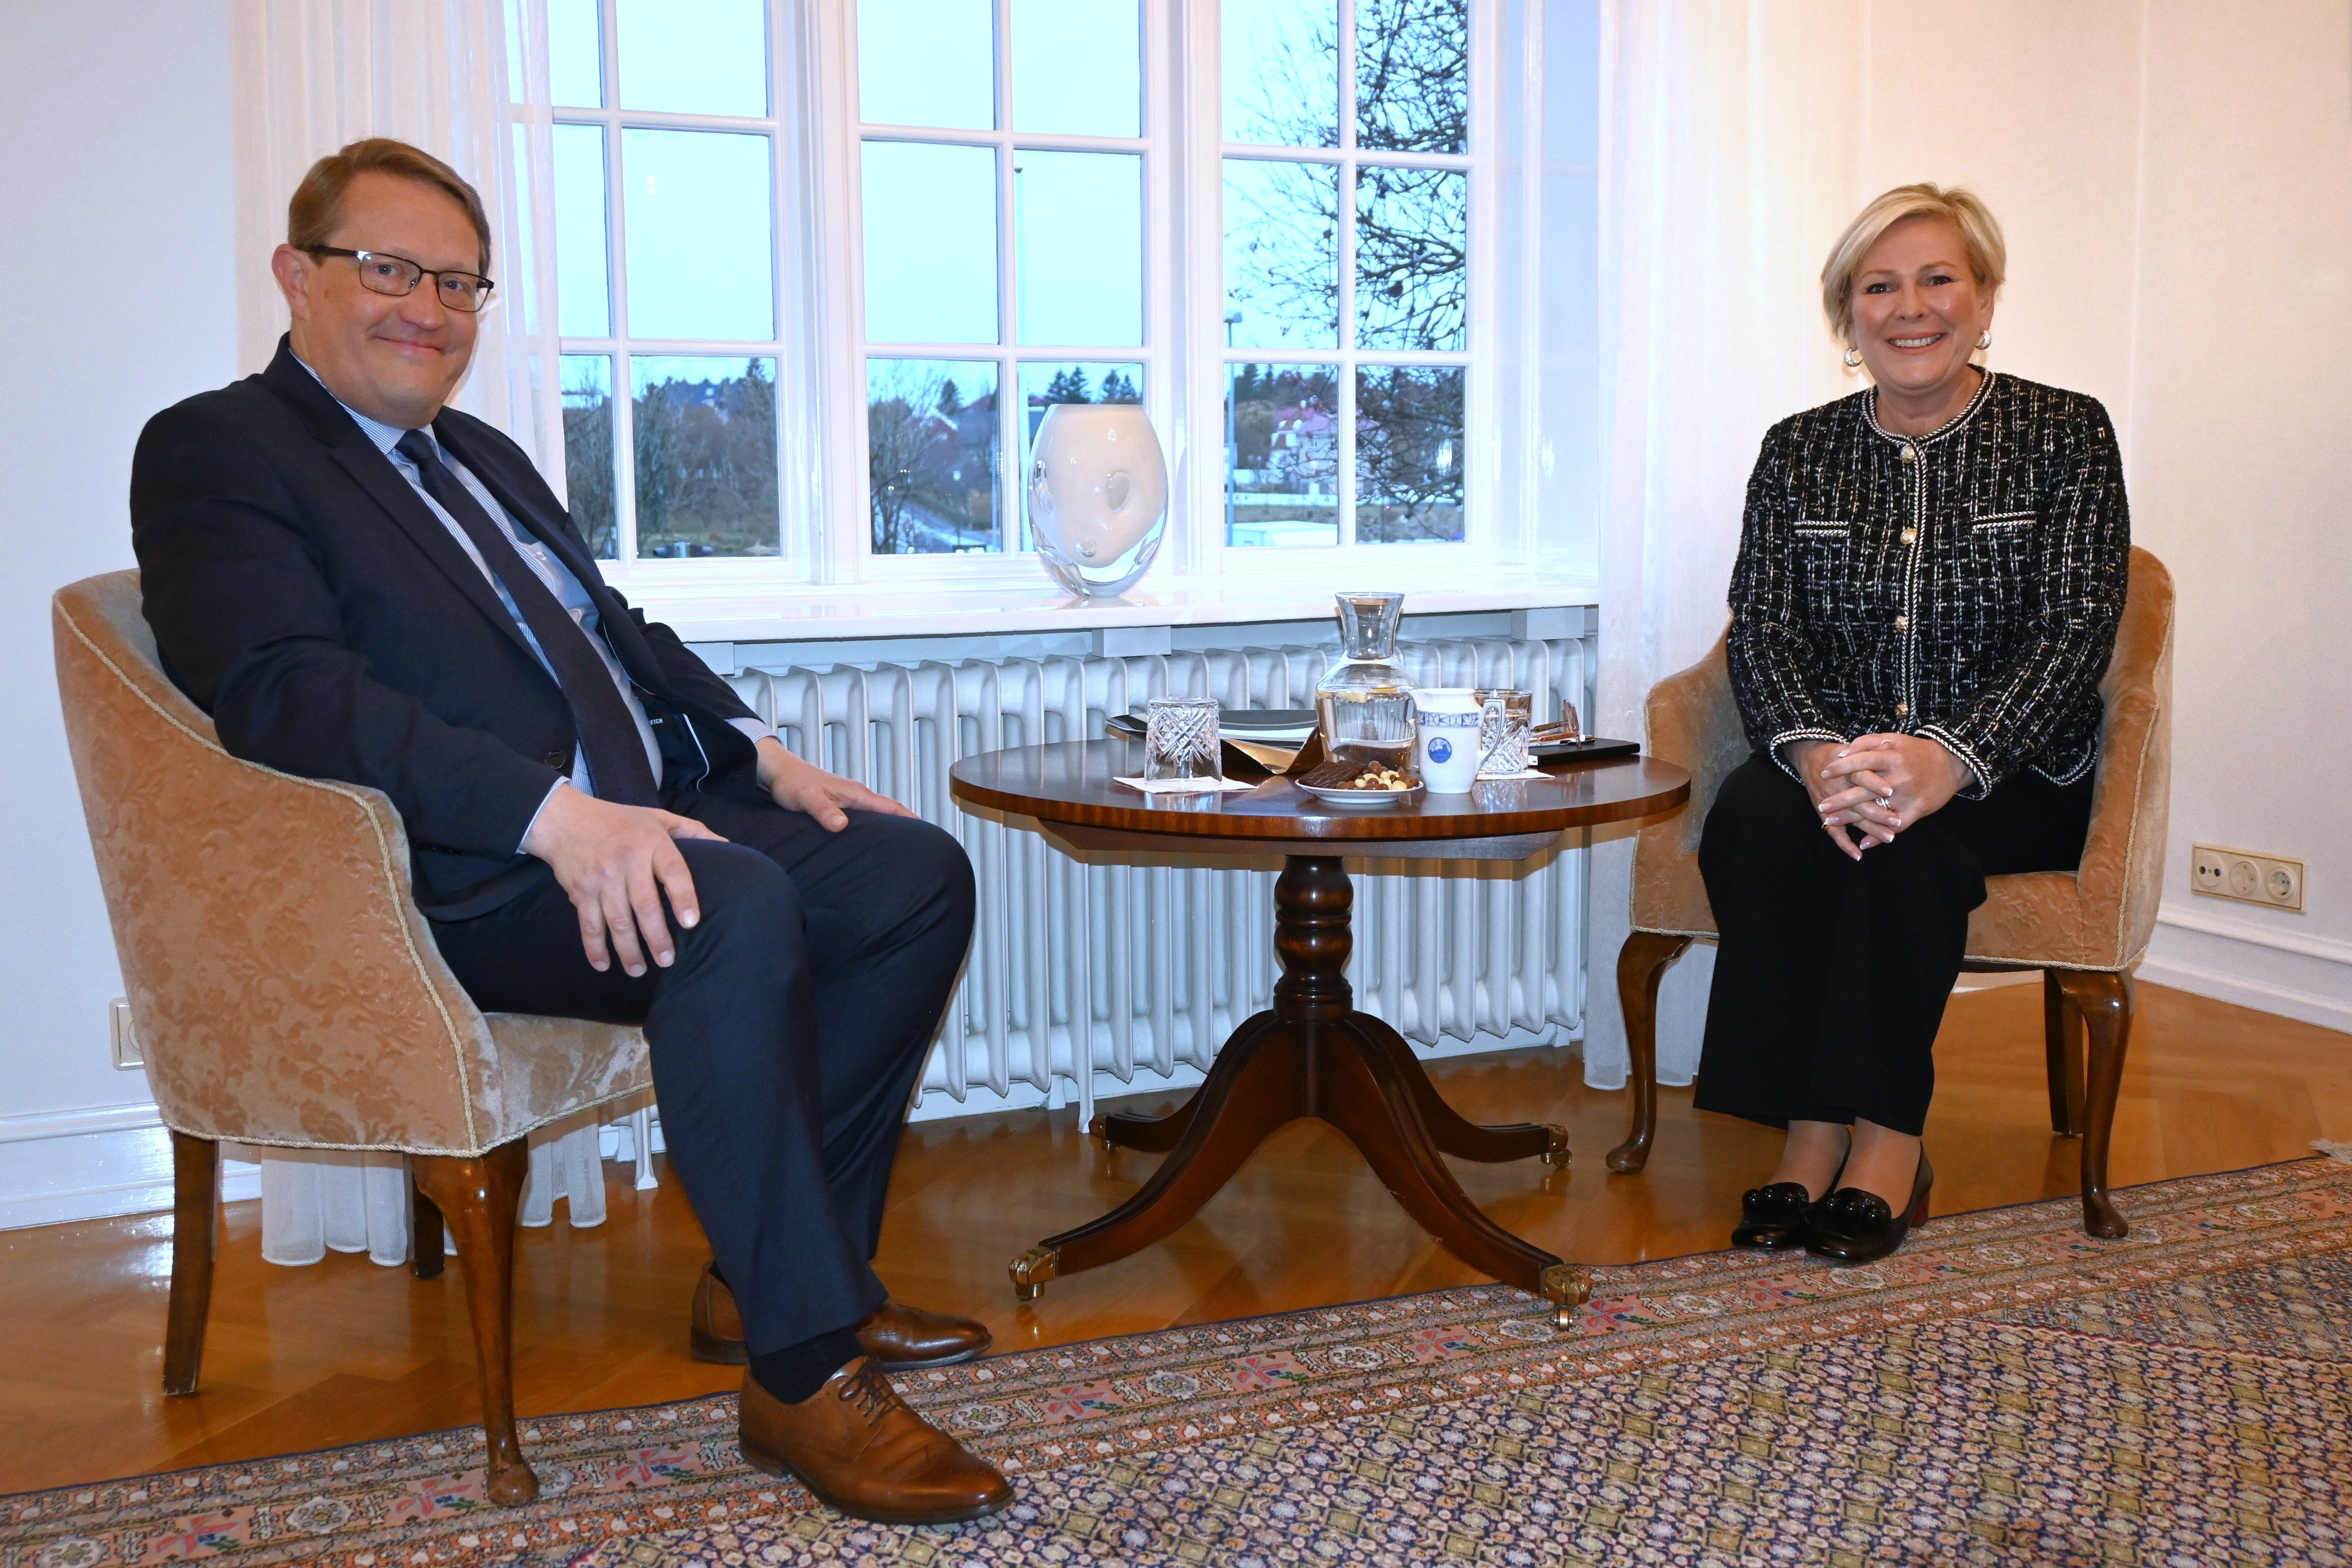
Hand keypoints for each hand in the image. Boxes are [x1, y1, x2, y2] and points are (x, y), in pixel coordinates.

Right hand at [521, 784, 727, 975]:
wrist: (565, 819)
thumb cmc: (620, 821)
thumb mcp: (658, 818)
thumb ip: (693, 832)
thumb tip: (727, 848)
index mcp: (651, 843)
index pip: (673, 872)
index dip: (683, 898)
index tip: (690, 923)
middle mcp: (626, 861)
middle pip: (645, 905)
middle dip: (657, 938)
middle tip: (667, 961)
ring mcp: (601, 878)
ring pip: (617, 921)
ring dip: (629, 950)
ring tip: (640, 970)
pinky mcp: (580, 892)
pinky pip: (589, 925)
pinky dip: (595, 948)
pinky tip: (604, 965)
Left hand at [754, 736, 915, 830]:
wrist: (778, 771)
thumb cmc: (792, 783)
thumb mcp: (807, 799)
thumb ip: (824, 812)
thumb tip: (842, 826)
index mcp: (856, 794)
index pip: (891, 808)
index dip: (910, 820)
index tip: (927, 834)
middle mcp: (857, 796)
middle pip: (889, 812)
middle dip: (906, 826)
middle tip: (921, 846)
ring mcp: (849, 800)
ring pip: (877, 815)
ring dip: (890, 827)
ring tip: (901, 847)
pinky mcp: (840, 805)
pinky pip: (864, 817)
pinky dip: (874, 827)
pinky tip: (871, 840)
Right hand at [1784, 738, 1879, 861]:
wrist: (1810, 756)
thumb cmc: (1837, 753)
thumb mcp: (1853, 746)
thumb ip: (1870, 747)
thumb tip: (1886, 744)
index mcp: (1845, 769)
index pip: (1860, 776)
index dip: (1874, 784)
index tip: (1890, 793)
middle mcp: (1837, 788)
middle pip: (1858, 802)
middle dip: (1878, 813)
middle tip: (1897, 822)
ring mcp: (1830, 802)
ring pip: (1851, 818)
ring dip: (1870, 829)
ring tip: (1889, 837)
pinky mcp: (1824, 813)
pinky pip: (1834, 832)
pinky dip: (1845, 844)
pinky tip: (1858, 855)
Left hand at [1815, 733, 1972, 846]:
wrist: (1950, 764)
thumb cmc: (1915, 751)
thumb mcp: (1894, 739)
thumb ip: (1868, 742)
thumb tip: (1842, 752)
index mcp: (1892, 756)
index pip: (1860, 761)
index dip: (1840, 767)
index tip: (1824, 773)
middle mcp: (1898, 776)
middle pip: (1864, 789)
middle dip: (1840, 799)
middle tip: (1822, 806)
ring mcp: (1907, 795)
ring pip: (1876, 809)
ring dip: (1852, 818)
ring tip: (1832, 822)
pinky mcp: (1917, 809)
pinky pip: (1896, 825)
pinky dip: (1879, 835)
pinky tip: (1863, 843)